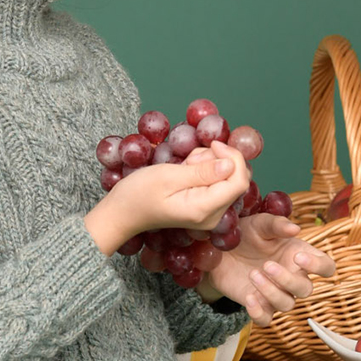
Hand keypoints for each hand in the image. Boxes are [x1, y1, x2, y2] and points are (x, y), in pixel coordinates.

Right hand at [85, 141, 249, 254]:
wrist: (121, 213)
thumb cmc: (138, 194)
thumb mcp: (168, 176)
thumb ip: (202, 171)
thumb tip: (230, 164)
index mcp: (204, 210)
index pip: (238, 181)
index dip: (233, 158)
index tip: (212, 144)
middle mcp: (212, 216)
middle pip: (234, 180)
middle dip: (218, 160)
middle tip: (190, 158)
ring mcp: (208, 214)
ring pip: (225, 180)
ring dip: (208, 164)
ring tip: (184, 165)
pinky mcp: (203, 209)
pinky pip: (214, 185)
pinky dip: (203, 171)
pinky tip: (185, 171)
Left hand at [203, 213, 336, 325]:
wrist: (219, 250)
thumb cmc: (246, 234)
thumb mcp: (259, 224)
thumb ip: (276, 225)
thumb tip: (295, 229)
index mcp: (299, 255)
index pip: (326, 267)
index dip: (319, 266)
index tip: (298, 258)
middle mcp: (292, 277)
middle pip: (305, 289)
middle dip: (288, 280)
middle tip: (266, 265)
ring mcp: (275, 293)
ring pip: (286, 304)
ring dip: (271, 292)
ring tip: (252, 274)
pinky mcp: (257, 304)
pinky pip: (265, 319)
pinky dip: (259, 313)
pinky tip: (249, 298)